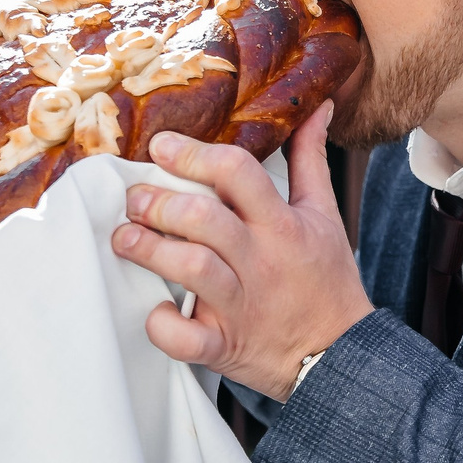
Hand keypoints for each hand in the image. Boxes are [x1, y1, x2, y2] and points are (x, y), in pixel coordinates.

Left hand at [109, 101, 373, 396]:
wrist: (338, 354)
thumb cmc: (325, 279)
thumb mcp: (324, 214)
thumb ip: (309, 159)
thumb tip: (314, 108)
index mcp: (282, 224)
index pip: (237, 173)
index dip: (194, 154)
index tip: (161, 145)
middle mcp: (261, 261)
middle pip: (204, 219)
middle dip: (159, 203)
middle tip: (135, 198)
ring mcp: (241, 305)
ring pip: (190, 269)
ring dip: (148, 250)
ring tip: (124, 238)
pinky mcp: (225, 345)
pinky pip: (188, 338)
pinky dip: (164, 326)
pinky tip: (155, 309)